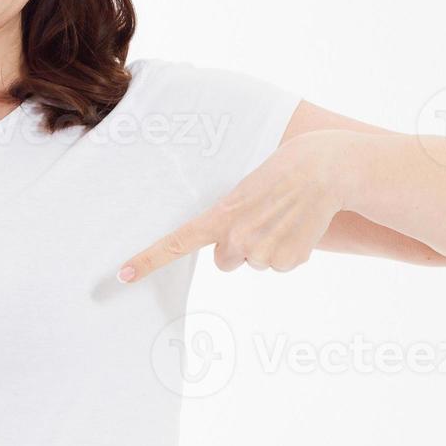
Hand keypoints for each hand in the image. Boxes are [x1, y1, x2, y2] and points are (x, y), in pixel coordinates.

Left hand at [117, 131, 353, 282]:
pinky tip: (299, 227)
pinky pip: (281, 266)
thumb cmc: (278, 174)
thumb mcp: (241, 193)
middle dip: (240, 246)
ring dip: (268, 246)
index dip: (148, 261)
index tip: (122, 276)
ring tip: (283, 218)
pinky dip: (290, 251)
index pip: (176, 242)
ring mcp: (262, 253)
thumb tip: (228, 252)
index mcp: (220, 217)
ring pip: (255, 263)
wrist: (323, 168)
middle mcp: (237, 239)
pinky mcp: (289, 261)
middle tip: (261, 218)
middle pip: (225, 261)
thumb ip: (227, 222)